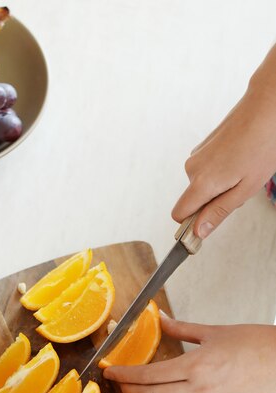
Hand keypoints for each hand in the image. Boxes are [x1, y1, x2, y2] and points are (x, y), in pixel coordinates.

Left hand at [103, 312, 275, 392]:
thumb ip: (181, 328)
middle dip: (130, 392)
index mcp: (194, 366)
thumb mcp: (211, 331)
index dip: (125, 375)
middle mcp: (198, 389)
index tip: (111, 372)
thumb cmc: (251, 343)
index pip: (149, 375)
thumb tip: (160, 319)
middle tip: (119, 385)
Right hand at [173, 44, 275, 238]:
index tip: (208, 224)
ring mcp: (196, 156)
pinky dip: (220, 171)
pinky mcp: (202, 147)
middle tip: (240, 187)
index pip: (179, 215)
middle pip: (193, 200)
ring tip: (243, 169)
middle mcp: (192, 169)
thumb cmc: (262, 145)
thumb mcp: (245, 189)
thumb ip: (218, 212)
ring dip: (219, 185)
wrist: (266, 107)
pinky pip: (205, 170)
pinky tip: (239, 158)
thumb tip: (198, 232)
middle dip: (212, 201)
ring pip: (201, 185)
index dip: (192, 223)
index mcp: (201, 183)